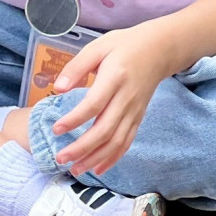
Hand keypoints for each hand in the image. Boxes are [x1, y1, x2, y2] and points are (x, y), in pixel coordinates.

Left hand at [48, 22, 175, 177]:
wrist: (159, 50)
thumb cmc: (124, 46)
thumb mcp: (98, 47)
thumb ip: (77, 66)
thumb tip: (58, 88)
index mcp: (115, 78)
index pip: (94, 104)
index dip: (74, 119)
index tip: (55, 128)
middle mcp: (127, 98)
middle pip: (105, 130)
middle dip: (82, 148)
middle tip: (61, 158)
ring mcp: (135, 111)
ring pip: (116, 141)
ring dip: (95, 158)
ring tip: (75, 169)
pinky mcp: (138, 118)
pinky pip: (127, 142)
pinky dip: (113, 158)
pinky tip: (98, 168)